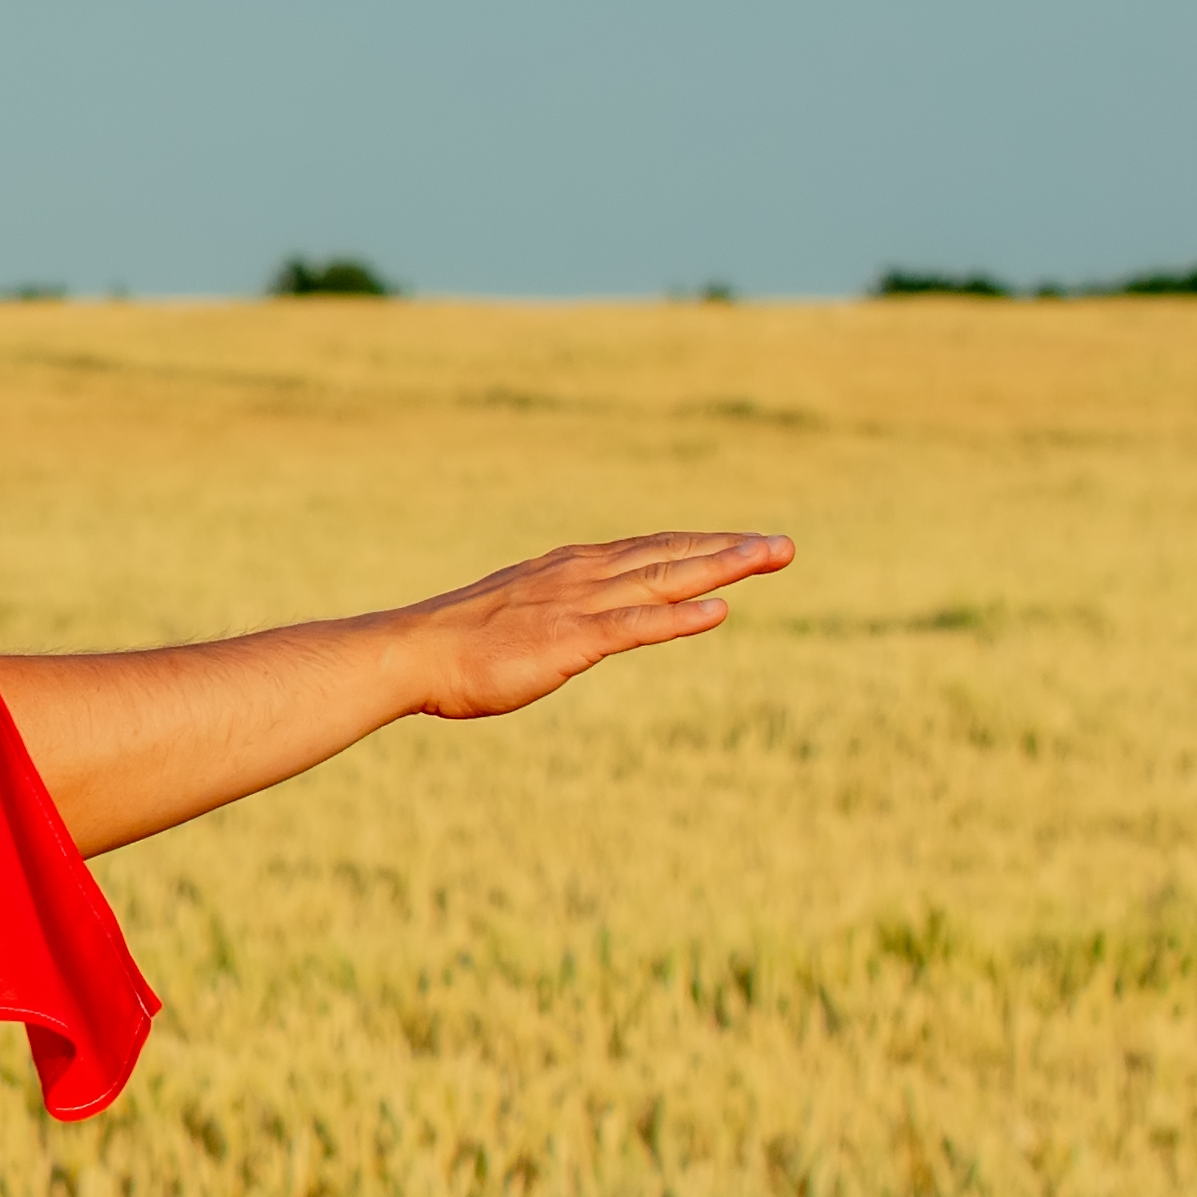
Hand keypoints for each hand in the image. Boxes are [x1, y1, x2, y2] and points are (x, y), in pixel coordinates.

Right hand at [394, 530, 794, 717]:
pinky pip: (636, 627)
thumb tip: (568, 627)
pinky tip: (717, 612)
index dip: (699, 546)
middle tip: (782, 546)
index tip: (741, 544)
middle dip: (729, 550)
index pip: (648, 550)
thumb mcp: (516, 618)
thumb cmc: (456, 645)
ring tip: (769, 558)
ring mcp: (579, 605)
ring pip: (664, 579)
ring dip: (721, 568)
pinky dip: (679, 618)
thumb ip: (553, 615)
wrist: (414, 653)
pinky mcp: (571, 639)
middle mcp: (582, 576)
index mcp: (570, 570)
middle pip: (669, 555)